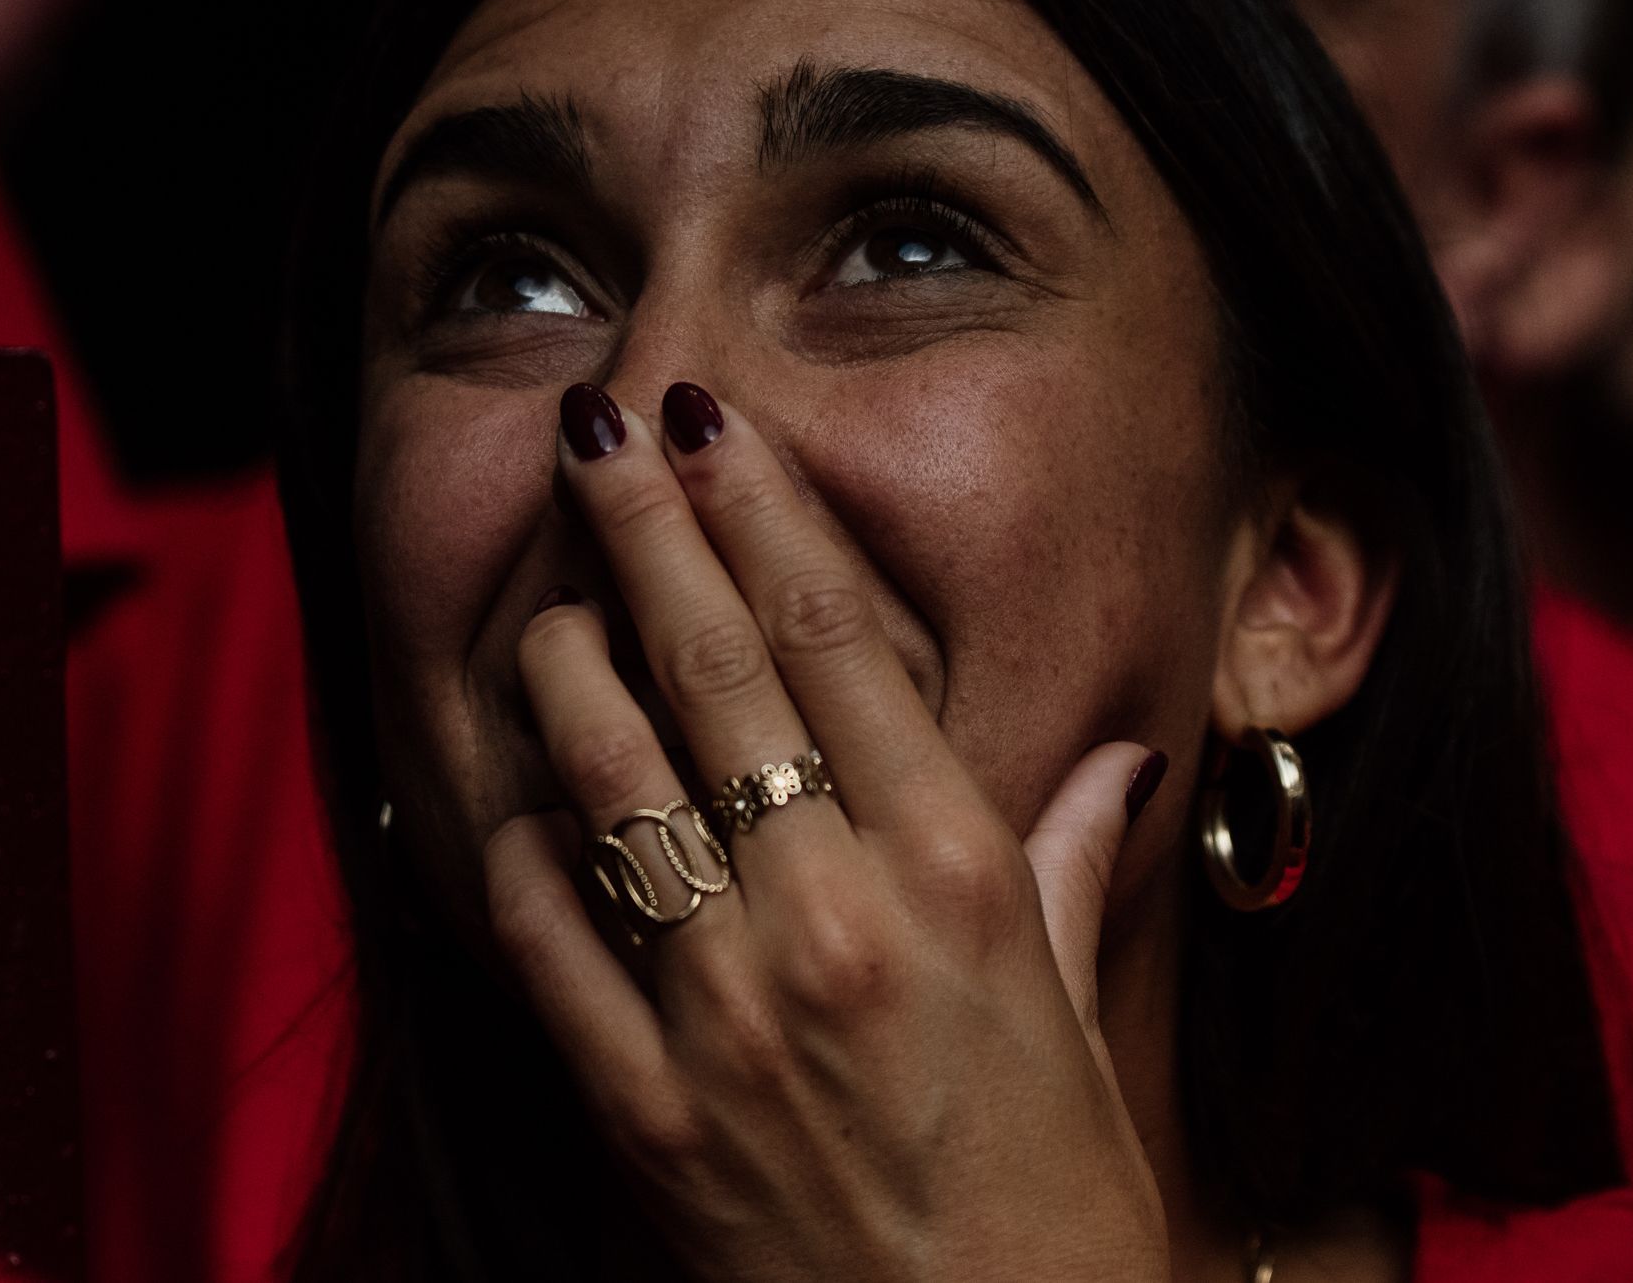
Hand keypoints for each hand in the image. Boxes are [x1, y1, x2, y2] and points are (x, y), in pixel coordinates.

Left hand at [483, 380, 1172, 1282]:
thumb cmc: (1057, 1208)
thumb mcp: (1079, 1020)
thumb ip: (1064, 866)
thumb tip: (1114, 756)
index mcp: (960, 877)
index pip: (840, 640)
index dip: (764, 512)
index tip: (716, 427)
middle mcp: (836, 917)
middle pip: (712, 669)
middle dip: (642, 528)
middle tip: (594, 431)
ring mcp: (724, 1010)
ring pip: (607, 775)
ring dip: (561, 663)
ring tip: (550, 600)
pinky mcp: (637, 1106)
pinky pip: (542, 934)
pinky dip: (518, 848)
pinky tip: (520, 800)